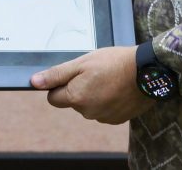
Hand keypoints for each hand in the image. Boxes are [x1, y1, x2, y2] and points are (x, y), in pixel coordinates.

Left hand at [30, 46, 153, 123]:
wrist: (147, 72)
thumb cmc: (113, 62)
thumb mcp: (82, 62)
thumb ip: (57, 74)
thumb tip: (34, 82)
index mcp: (76, 98)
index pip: (54, 97)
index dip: (60, 84)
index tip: (73, 74)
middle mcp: (88, 112)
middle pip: (72, 101)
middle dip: (78, 88)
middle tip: (93, 72)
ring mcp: (103, 117)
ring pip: (88, 105)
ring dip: (93, 94)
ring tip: (107, 78)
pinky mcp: (117, 119)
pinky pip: (103, 109)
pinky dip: (106, 100)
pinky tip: (116, 87)